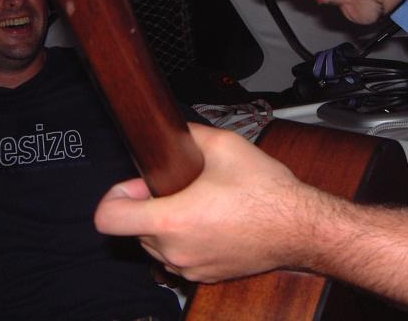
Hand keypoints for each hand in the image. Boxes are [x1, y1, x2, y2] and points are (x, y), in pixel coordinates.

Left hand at [95, 123, 315, 282]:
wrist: (298, 226)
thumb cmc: (267, 191)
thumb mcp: (225, 145)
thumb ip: (189, 134)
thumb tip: (173, 131)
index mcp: (173, 219)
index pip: (108, 218)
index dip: (116, 195)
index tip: (138, 183)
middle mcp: (175, 250)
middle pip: (133, 229)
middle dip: (148, 205)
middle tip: (178, 185)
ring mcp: (189, 268)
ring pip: (154, 245)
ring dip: (165, 224)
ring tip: (197, 203)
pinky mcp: (204, 276)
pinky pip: (178, 258)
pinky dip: (184, 240)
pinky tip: (210, 221)